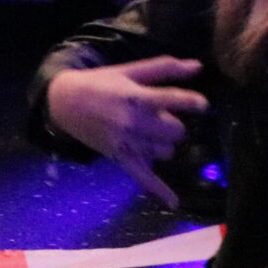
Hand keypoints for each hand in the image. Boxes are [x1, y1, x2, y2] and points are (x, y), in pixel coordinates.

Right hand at [44, 56, 208, 207]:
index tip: (203, 105)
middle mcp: (132, 121)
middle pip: (175, 131)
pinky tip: (173, 202)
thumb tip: (198, 66)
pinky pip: (143, 176)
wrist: (64, 101)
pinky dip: (159, 190)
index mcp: (135, 97)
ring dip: (163, 143)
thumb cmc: (100, 83)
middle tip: (158, 117)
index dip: (192, 102)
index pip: (172, 100)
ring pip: (166, 151)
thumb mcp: (129, 71)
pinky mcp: (120, 157)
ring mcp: (126, 142)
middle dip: (172, 124)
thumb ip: (164, 68)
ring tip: (147, 133)